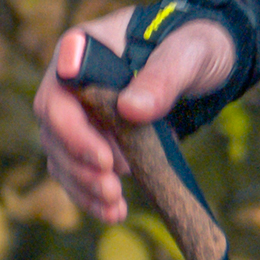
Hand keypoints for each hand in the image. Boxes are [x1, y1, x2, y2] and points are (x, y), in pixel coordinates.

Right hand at [34, 5, 236, 222]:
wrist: (205, 62)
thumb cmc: (195, 46)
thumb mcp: (190, 53)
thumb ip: (164, 75)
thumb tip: (131, 109)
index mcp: (86, 47)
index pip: (60, 87)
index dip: (71, 126)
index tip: (104, 157)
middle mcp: (72, 80)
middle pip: (54, 126)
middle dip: (79, 162)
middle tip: (111, 186)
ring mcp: (79, 111)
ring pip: (61, 153)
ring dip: (83, 184)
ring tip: (115, 206)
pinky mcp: (91, 138)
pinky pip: (77, 168)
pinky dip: (90, 193)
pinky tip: (112, 213)